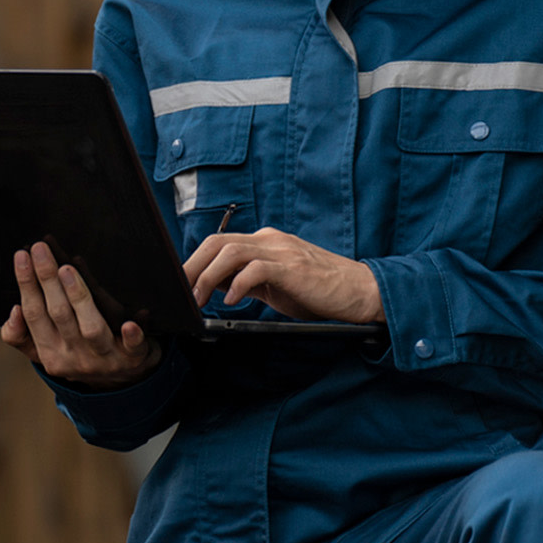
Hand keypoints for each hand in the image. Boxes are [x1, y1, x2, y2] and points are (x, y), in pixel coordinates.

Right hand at [0, 242, 161, 389]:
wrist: (123, 380)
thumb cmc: (79, 354)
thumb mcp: (45, 351)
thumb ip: (21, 335)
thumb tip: (14, 311)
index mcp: (51, 353)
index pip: (34, 314)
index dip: (26, 284)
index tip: (22, 255)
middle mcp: (76, 357)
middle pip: (59, 315)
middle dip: (47, 279)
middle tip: (40, 249)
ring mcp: (105, 358)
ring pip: (91, 328)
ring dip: (79, 299)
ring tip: (67, 270)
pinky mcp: (134, 358)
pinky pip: (133, 347)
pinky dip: (132, 335)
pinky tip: (130, 322)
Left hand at [183, 227, 385, 323]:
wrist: (361, 291)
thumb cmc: (319, 290)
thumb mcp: (275, 284)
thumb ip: (248, 280)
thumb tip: (216, 288)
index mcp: (264, 242)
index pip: (218, 242)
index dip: (194, 261)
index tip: (181, 283)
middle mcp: (270, 240)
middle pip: (217, 242)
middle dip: (192, 266)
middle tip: (181, 291)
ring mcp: (282, 251)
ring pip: (231, 251)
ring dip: (208, 275)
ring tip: (199, 298)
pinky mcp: (293, 267)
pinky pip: (256, 269)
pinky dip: (238, 285)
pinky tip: (231, 302)